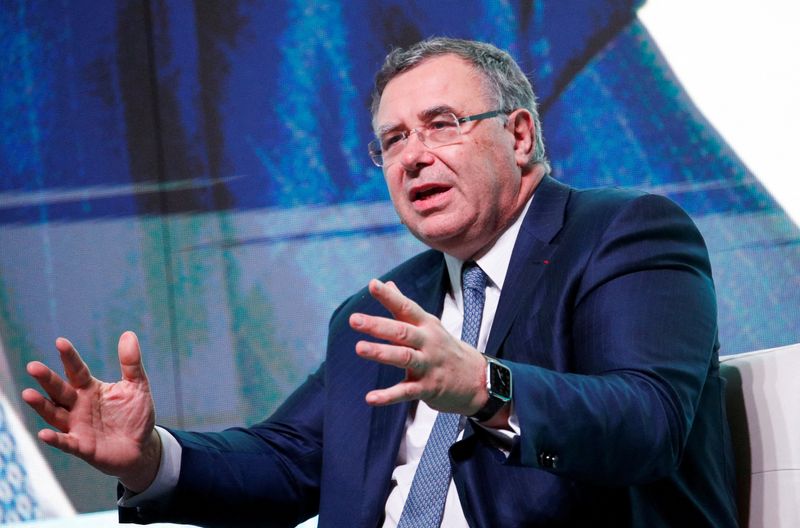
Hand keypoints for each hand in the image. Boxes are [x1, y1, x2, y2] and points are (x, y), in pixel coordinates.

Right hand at [22, 331, 160, 491]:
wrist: (141, 447)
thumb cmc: (135, 415)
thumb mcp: (137, 386)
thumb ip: (131, 363)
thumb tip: (128, 334)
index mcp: (90, 389)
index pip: (76, 370)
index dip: (69, 357)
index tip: (60, 342)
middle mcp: (79, 405)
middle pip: (59, 390)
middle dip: (47, 379)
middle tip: (33, 366)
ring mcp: (78, 426)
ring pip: (55, 414)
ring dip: (41, 405)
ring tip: (28, 393)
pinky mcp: (82, 446)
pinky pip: (66, 442)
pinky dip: (55, 439)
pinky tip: (44, 434)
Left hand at [349, 279, 488, 414]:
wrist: (477, 379)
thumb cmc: (445, 348)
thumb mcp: (429, 324)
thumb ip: (404, 306)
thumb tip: (386, 283)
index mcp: (426, 325)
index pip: (407, 307)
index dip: (390, 297)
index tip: (373, 285)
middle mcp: (428, 342)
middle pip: (402, 331)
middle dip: (378, 325)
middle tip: (354, 320)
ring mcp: (429, 366)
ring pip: (404, 357)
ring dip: (381, 353)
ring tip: (359, 348)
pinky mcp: (428, 388)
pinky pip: (406, 392)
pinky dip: (388, 396)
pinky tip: (370, 398)